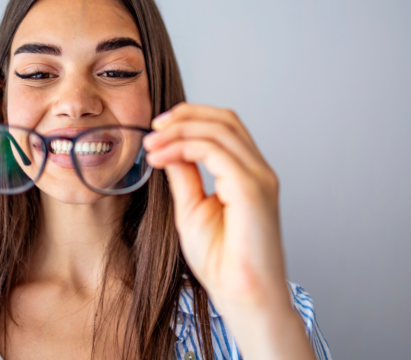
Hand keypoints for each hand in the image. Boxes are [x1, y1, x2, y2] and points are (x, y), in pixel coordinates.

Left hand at [143, 103, 314, 358]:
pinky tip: (162, 157)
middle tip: (152, 127)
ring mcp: (258, 178)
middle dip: (185, 115)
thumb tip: (170, 149)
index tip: (157, 129)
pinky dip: (184, 146)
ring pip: (221, 128)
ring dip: (180, 129)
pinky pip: (215, 151)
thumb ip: (185, 176)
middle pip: (225, 119)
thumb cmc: (223, 262)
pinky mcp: (252, 189)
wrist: (242, 295)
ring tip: (152, 143)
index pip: (224, 127)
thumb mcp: (192, 208)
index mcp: (247, 175)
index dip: (191, 118)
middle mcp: (258, 171)